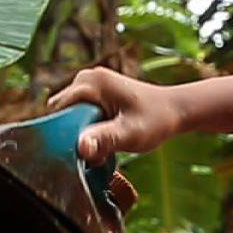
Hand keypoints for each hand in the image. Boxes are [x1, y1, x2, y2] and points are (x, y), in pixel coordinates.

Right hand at [47, 67, 188, 163]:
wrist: (174, 109)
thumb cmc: (156, 120)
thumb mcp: (131, 133)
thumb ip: (105, 139)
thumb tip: (81, 148)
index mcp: (91, 82)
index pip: (57, 111)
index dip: (63, 134)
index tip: (81, 154)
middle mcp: (85, 78)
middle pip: (60, 114)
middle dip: (72, 136)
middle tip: (96, 153)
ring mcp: (89, 84)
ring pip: (68, 116)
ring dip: (81, 135)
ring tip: (104, 147)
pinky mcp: (94, 93)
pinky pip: (78, 114)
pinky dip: (87, 130)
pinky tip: (105, 140)